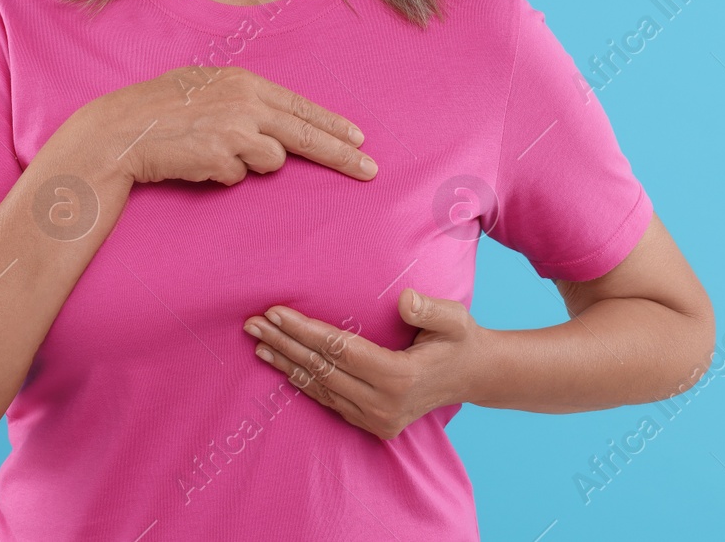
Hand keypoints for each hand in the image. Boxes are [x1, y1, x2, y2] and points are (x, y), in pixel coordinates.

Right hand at [76, 65, 376, 186]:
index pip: (301, 106)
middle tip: (370, 170)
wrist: (120, 130)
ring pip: (270, 161)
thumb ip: (242, 101)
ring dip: (248, 164)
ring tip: (211, 150)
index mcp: (244, 81)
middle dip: (342, 155)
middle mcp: (246, 102)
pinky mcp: (222, 157)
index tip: (358, 139)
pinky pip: (238, 177)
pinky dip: (222, 176)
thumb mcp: (204, 88)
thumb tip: (274, 127)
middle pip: (307, 135)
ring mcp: (236, 130)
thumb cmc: (158, 110)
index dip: (332, 124)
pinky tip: (196, 161)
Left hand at [243, 289, 479, 440]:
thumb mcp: (454, 319)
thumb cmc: (459, 339)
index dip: (304, 329)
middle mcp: (384, 403)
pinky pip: (329, 401)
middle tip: (251, 323)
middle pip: (322, 368)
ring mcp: (377, 419)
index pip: (339, 349)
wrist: (473, 376)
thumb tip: (404, 299)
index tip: (275, 311)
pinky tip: (282, 365)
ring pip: (320, 388)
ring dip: (286, 364)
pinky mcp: (373, 425)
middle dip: (284, 344)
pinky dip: (302, 382)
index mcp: (399, 376)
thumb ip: (430, 309)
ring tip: (257, 343)